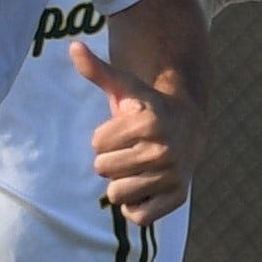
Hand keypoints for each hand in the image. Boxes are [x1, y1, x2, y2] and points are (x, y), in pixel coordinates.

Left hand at [74, 40, 199, 221]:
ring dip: (121, 183)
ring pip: (117, 194)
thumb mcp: (124, 87)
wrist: (188, 126)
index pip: (96, 144)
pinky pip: (137, 216)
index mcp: (147, 122)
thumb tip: (72, 45)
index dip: (104, 137)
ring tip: (138, 167)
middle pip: (103, 169)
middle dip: (111, 160)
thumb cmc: (147, 107)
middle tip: (131, 149)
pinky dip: (135, 206)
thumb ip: (97, 70)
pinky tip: (146, 187)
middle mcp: (163, 150)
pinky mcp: (178, 198)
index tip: (125, 129)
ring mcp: (172, 176)